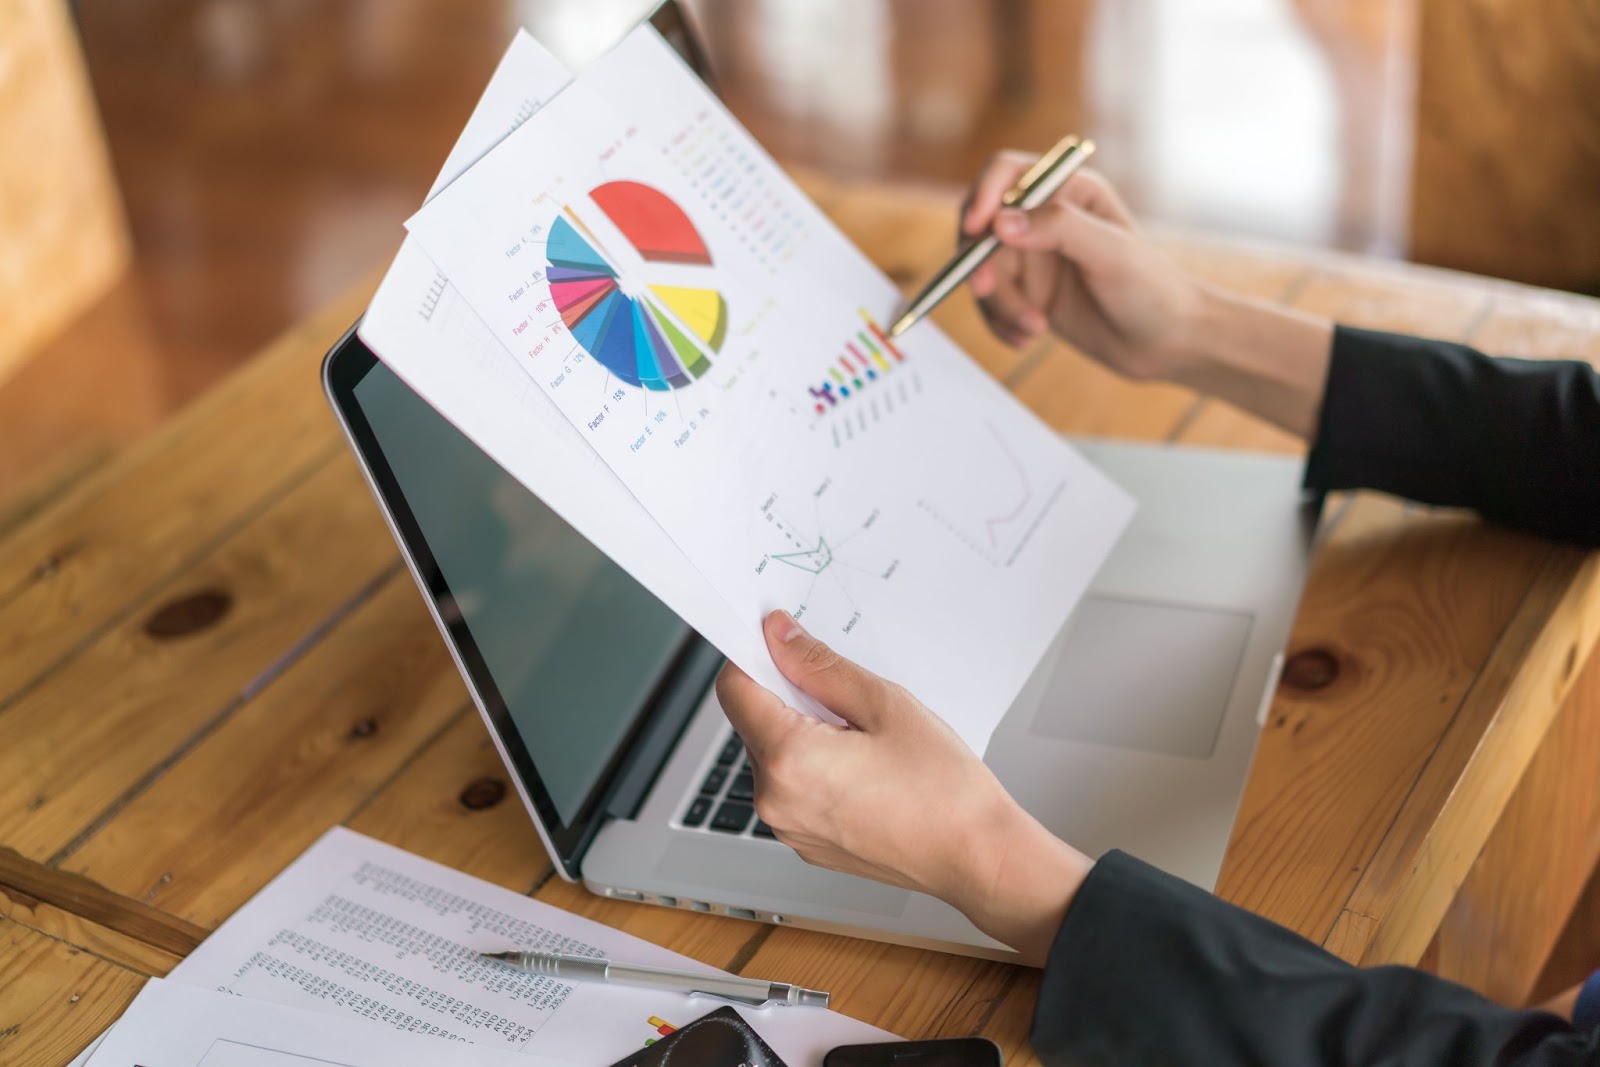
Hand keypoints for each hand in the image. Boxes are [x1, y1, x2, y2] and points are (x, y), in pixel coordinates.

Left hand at [715, 610, 1091, 959]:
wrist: (977, 856)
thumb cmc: (944, 788)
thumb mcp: (884, 704)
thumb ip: (820, 666)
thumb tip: (779, 637)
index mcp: (789, 761)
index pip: (734, 689)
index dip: (755, 658)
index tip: (783, 644)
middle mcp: (776, 801)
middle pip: (752, 722)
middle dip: (788, 697)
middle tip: (847, 696)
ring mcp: (790, 828)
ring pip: (772, 755)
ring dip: (802, 733)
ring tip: (863, 738)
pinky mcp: (806, 844)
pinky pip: (792, 789)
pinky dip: (813, 768)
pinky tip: (862, 767)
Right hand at [960, 152, 1334, 438]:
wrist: (1167, 343)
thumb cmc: (1153, 290)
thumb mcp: (1112, 253)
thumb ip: (1058, 229)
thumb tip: (1001, 223)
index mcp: (1068, 191)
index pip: (1005, 174)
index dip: (982, 195)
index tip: (976, 228)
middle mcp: (1044, 220)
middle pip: (981, 227)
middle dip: (980, 262)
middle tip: (987, 291)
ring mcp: (1032, 258)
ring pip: (982, 271)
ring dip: (999, 304)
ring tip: (1034, 328)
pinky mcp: (1026, 294)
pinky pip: (990, 304)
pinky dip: (1000, 324)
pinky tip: (1028, 337)